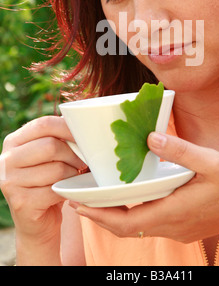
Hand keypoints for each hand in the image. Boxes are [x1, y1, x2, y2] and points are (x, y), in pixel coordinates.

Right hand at [0, 116, 86, 243]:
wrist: (36, 221)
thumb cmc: (47, 180)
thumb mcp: (48, 155)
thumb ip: (58, 137)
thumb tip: (82, 124)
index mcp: (13, 141)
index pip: (43, 124)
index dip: (68, 128)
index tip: (84, 135)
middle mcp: (6, 160)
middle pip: (51, 146)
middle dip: (73, 154)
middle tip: (82, 162)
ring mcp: (10, 182)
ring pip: (56, 169)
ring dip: (73, 174)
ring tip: (74, 177)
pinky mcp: (21, 203)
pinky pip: (55, 190)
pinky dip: (68, 190)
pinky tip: (68, 191)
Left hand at [69, 132, 218, 242]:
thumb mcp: (212, 162)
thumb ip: (180, 151)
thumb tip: (149, 138)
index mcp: (173, 211)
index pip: (125, 222)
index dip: (99, 215)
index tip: (78, 204)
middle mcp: (170, 225)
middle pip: (125, 228)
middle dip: (99, 216)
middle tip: (79, 200)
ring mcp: (177, 229)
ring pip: (136, 228)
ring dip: (114, 216)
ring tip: (97, 199)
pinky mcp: (183, 225)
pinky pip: (149, 224)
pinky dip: (131, 214)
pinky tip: (130, 198)